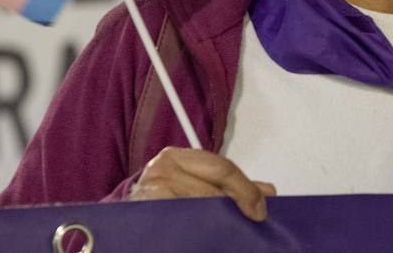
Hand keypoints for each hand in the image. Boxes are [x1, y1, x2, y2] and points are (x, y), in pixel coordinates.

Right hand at [128, 148, 275, 221]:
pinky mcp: (149, 212)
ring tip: (231, 230)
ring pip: (199, 208)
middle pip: (211, 190)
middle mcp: (163, 168)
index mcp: (177, 157)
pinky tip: (209, 235)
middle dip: (234, 207)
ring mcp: (153, 190)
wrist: (124, 216)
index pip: (221, 168)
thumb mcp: (196, 183)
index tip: (260, 209)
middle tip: (251, 221)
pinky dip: (200, 230)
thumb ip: (229, 185)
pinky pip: (184, 222)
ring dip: (218, 222)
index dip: (245, 190)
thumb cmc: (163, 197)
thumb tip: (267, 191)